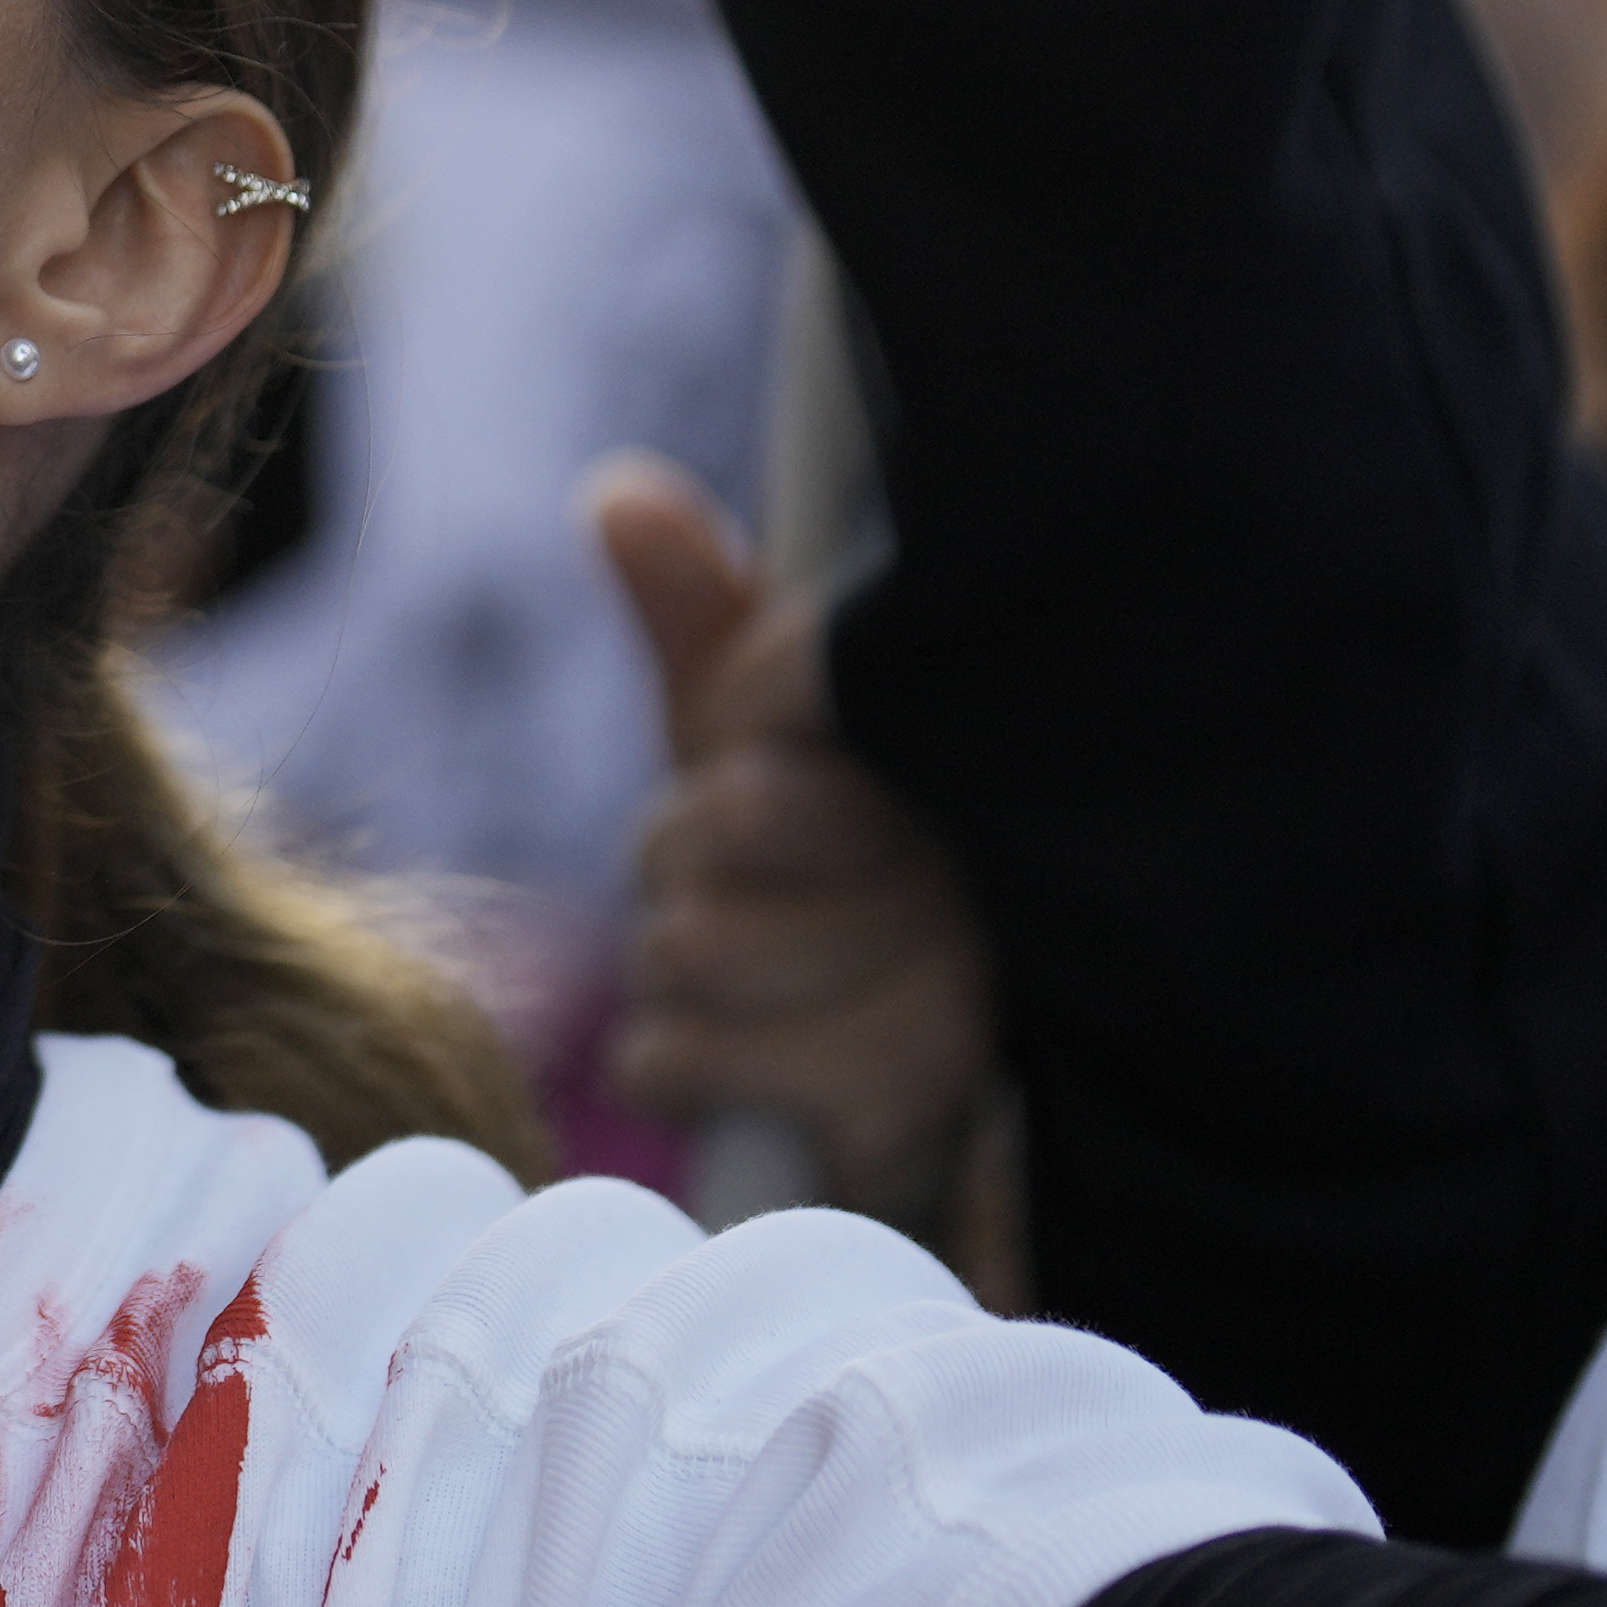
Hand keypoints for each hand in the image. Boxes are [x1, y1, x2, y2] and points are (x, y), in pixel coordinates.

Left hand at [592, 459, 1009, 1281]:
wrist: (947, 1114)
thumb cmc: (839, 894)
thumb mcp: (771, 740)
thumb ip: (709, 617)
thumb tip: (620, 492)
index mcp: (966, 742)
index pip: (766, 699)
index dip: (726, 743)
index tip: (770, 774)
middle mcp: (986, 858)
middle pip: (715, 823)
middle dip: (689, 862)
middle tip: (757, 892)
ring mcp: (956, 991)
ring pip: (687, 944)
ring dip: (681, 969)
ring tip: (761, 977)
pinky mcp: (899, 1108)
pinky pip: (680, 1054)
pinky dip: (677, 1060)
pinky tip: (751, 1060)